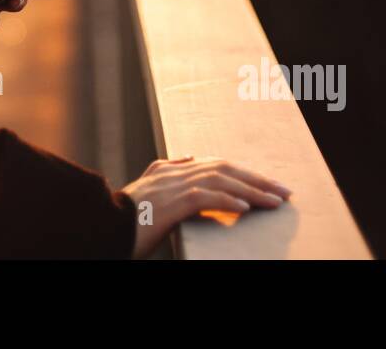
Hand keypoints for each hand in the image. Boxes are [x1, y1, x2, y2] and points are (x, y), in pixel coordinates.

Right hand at [122, 156, 291, 257]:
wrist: (102, 227)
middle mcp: (172, 172)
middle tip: (283, 190)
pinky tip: (247, 208)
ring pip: (221, 181)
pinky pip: (207, 198)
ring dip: (252, 190)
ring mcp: (171, 185)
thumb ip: (167, 175)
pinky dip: (229, 201)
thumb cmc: (124, 219)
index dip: (242, 173)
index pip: (214, 164)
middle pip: (224, 168)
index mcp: (167, 169)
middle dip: (256, 178)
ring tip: (275, 201)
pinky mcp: (171, 203)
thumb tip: (187, 159)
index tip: (265, 183)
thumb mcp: (147, 193)